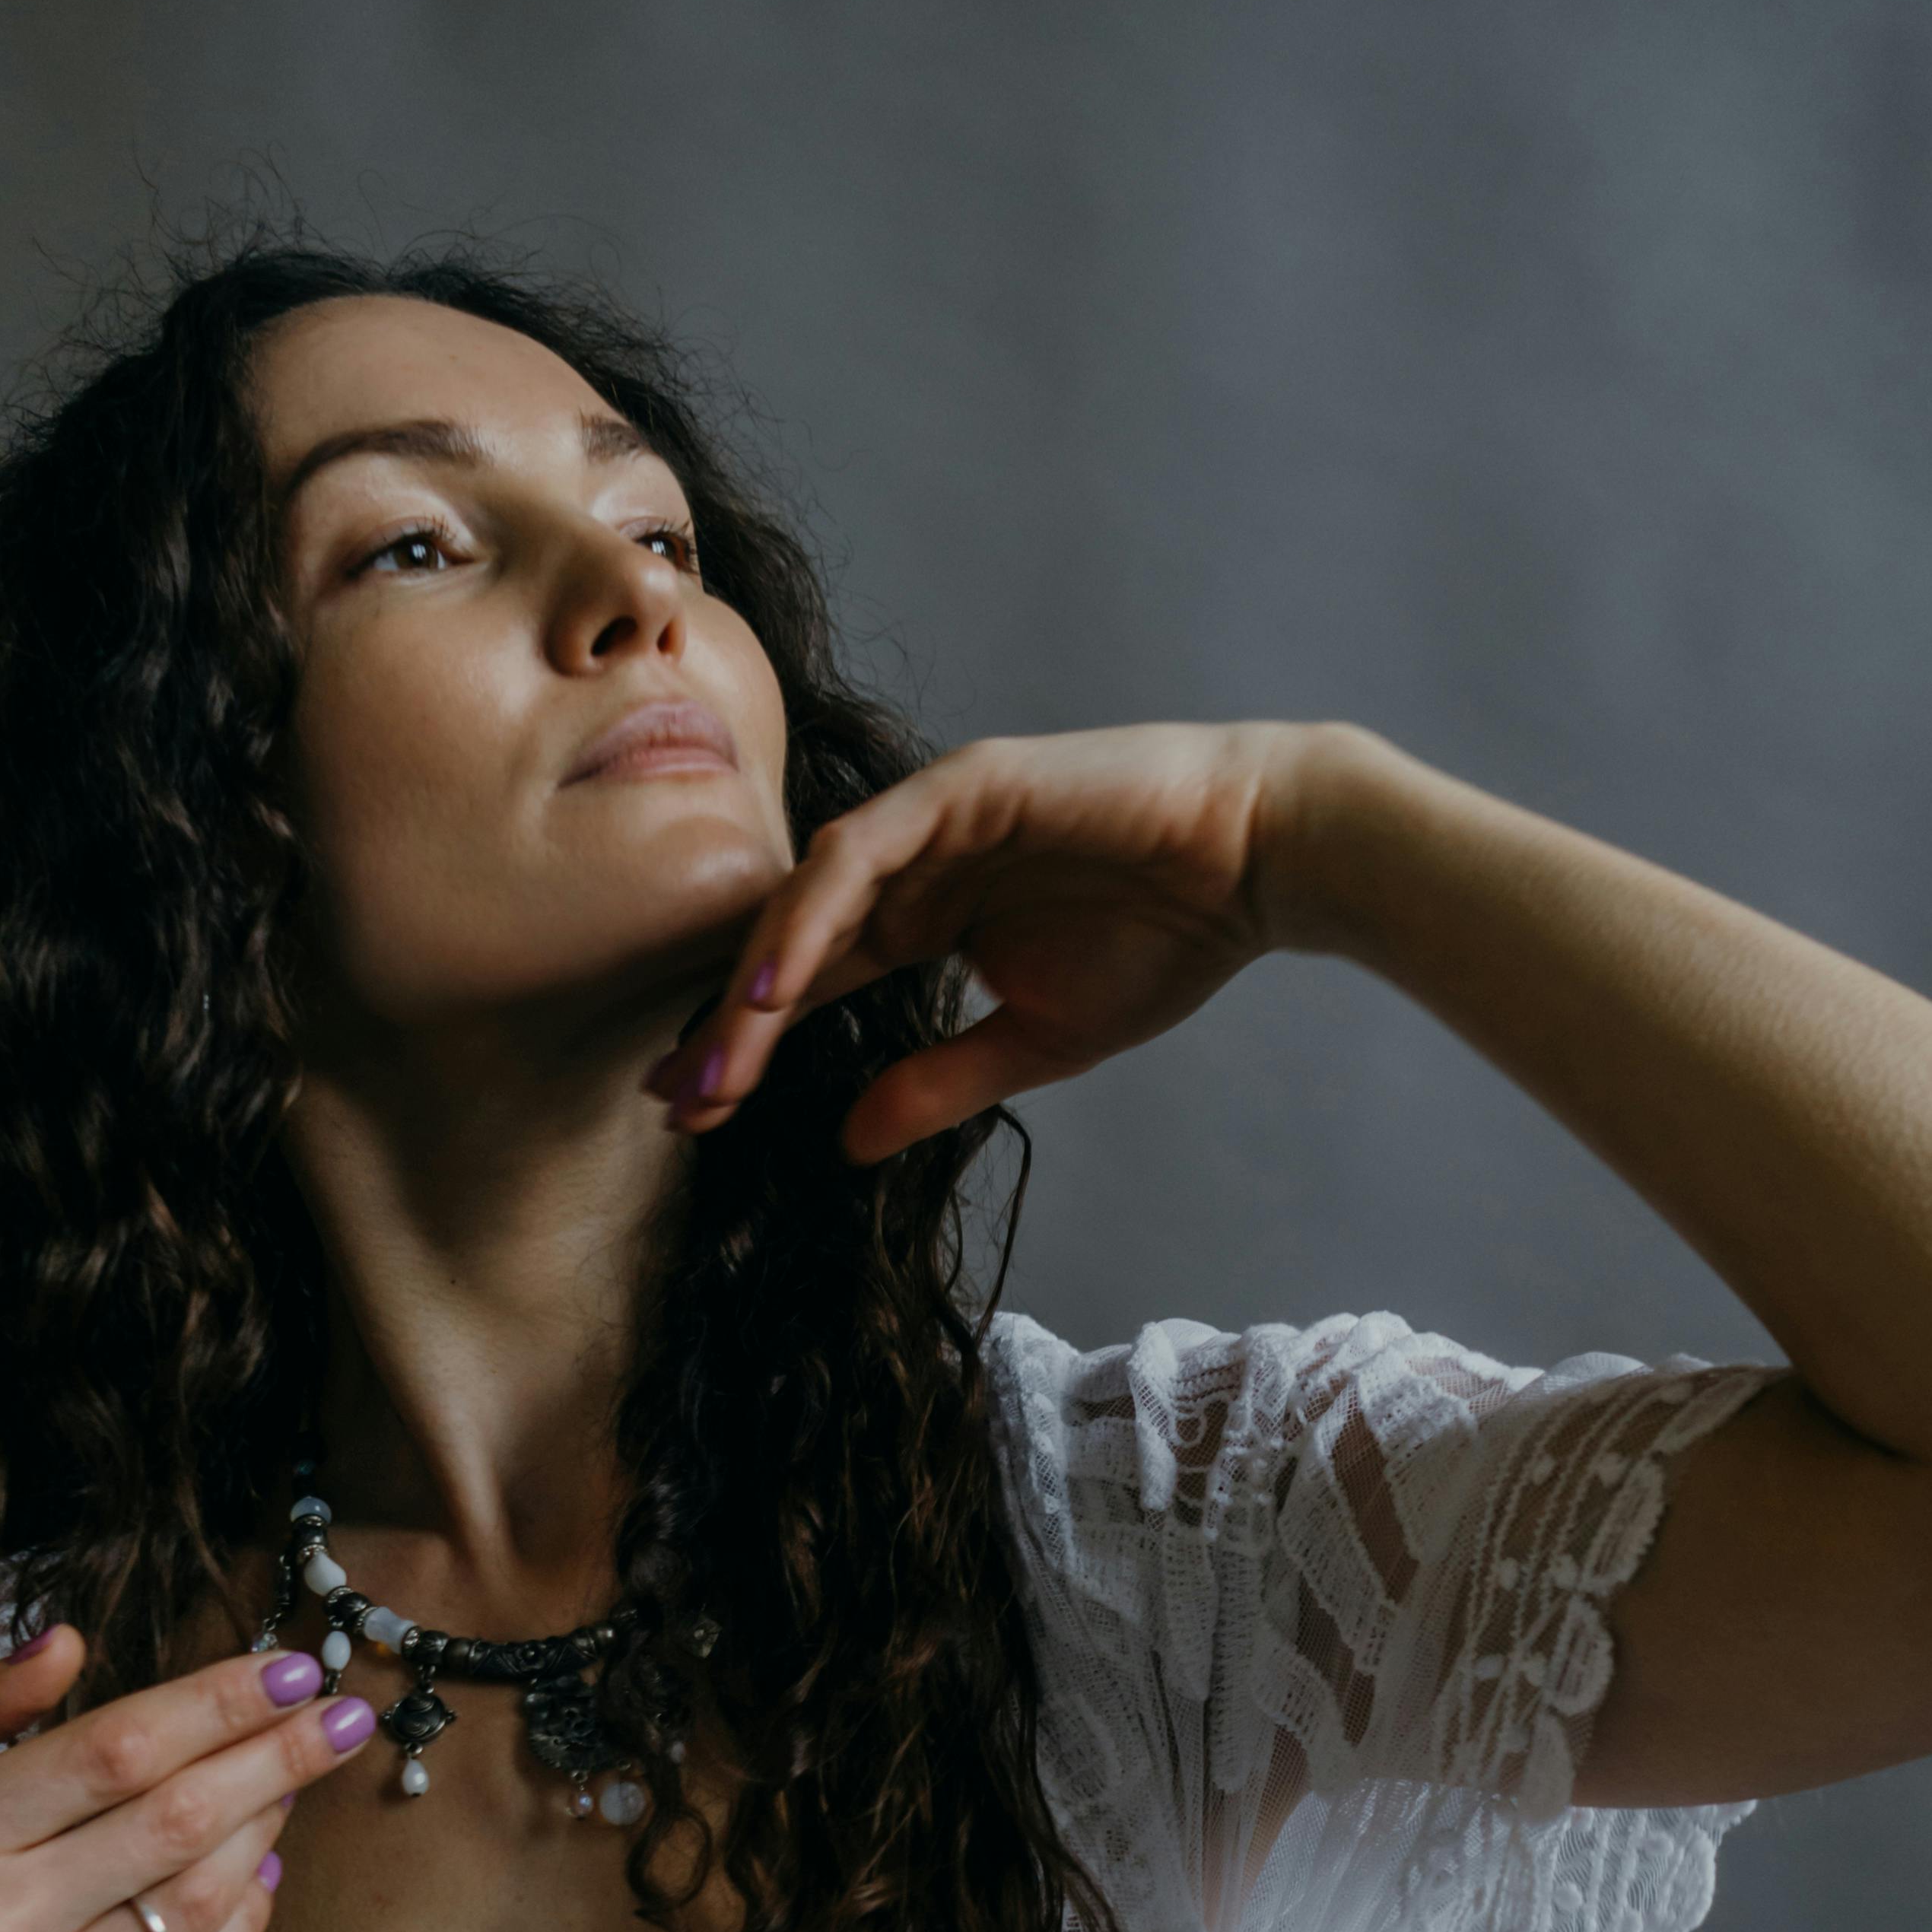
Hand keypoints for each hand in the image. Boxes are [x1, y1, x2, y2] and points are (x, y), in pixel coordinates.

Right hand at [0, 1633, 375, 1931]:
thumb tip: (67, 1645)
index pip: (111, 1750)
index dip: (215, 1703)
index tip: (287, 1667)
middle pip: (175, 1818)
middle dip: (276, 1755)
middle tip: (341, 1710)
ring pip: (194, 1900)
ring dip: (266, 1828)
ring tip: (302, 1776)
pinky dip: (239, 1918)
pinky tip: (261, 1866)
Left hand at [644, 719, 1316, 1163]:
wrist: (1257, 866)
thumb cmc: (1164, 941)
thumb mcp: (1033, 1042)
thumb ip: (936, 1086)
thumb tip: (845, 1145)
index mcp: (922, 919)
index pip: (810, 984)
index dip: (749, 1045)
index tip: (694, 1114)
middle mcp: (909, 865)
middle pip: (789, 945)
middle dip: (728, 1023)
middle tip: (675, 1100)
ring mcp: (929, 818)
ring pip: (808, 898)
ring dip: (755, 980)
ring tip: (715, 1059)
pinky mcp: (960, 786)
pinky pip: (861, 852)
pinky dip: (812, 915)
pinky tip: (776, 983)